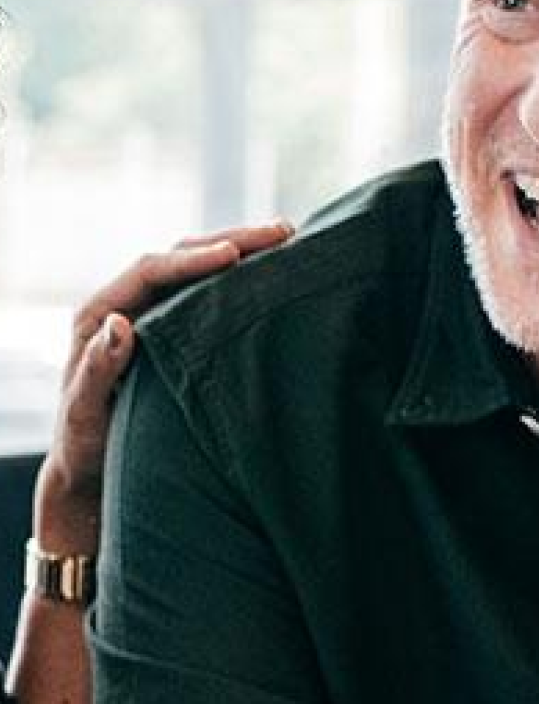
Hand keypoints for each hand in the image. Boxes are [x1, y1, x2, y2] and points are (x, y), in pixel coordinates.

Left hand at [34, 222, 294, 552]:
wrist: (95, 470)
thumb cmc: (88, 447)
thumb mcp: (86, 414)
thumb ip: (97, 371)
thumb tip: (119, 323)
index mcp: (99, 314)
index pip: (150, 270)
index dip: (193, 260)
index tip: (234, 254)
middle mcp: (128, 304)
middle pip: (181, 256)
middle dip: (232, 241)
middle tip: (282, 233)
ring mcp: (155, 315)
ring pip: (200, 269)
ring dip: (242, 251)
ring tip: (288, 239)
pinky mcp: (178, 330)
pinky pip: (211, 292)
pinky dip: (243, 277)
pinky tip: (275, 270)